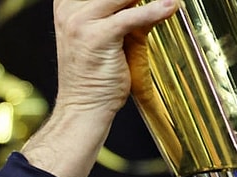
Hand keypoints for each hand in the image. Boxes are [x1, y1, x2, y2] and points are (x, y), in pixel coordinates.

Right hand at [21, 0, 177, 176]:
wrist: (84, 107)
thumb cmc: (94, 75)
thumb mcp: (104, 34)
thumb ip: (119, 11)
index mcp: (66, 4)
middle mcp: (69, 9)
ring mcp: (80, 21)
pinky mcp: (98, 37)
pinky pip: (131, 17)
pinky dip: (154, 11)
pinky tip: (170, 7)